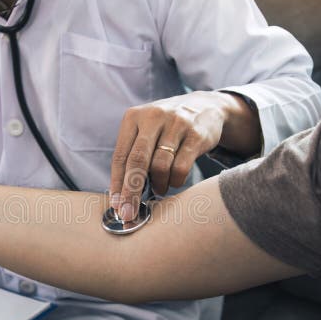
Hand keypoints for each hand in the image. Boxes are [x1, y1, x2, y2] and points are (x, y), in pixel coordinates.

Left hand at [110, 91, 258, 220]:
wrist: (204, 106)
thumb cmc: (166, 127)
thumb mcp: (145, 131)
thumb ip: (132, 156)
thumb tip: (120, 196)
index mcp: (133, 117)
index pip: (120, 156)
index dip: (116, 184)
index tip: (116, 206)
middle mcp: (153, 117)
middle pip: (137, 162)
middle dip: (131, 192)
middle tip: (128, 214)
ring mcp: (176, 124)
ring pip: (160, 167)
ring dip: (157, 185)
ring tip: (158, 189)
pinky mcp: (196, 135)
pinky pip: (180, 168)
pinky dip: (175, 181)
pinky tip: (174, 181)